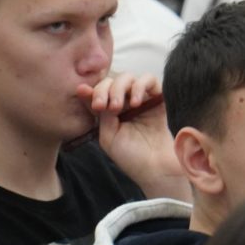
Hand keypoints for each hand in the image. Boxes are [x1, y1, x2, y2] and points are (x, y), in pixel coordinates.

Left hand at [76, 73, 190, 201]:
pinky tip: (137, 102)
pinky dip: (140, 85)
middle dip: (104, 90)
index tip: (94, 104)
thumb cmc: (131, 156)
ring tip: (119, 107)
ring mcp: (142, 98)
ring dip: (120, 87)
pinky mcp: (158, 98)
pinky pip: (150, 79)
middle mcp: (125, 102)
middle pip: (111, 81)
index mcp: (110, 111)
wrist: (154, 168)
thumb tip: (86, 89)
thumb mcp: (107, 136)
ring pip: (128, 77)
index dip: (92, 92)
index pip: (99, 92)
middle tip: (104, 107)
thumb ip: (100, 113)